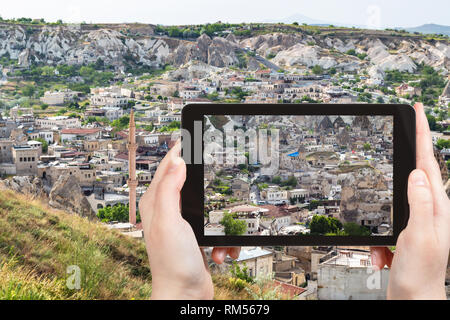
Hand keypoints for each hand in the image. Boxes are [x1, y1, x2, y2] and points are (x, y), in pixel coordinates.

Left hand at [139, 141, 239, 299]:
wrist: (185, 295)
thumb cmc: (172, 263)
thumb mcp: (170, 221)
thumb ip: (170, 190)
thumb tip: (177, 161)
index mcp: (155, 203)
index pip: (168, 166)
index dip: (180, 149)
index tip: (191, 135)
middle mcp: (166, 211)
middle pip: (189, 182)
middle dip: (206, 184)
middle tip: (218, 175)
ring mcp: (182, 224)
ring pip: (206, 204)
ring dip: (218, 217)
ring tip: (220, 234)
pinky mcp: (195, 236)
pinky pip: (214, 226)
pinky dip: (222, 237)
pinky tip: (220, 250)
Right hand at [371, 103, 449, 299]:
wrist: (415, 300)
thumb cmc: (421, 274)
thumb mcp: (419, 236)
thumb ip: (420, 204)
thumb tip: (417, 173)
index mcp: (436, 206)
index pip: (428, 163)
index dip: (423, 134)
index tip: (418, 111)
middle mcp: (430, 209)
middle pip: (417, 171)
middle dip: (410, 151)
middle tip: (406, 127)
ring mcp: (418, 220)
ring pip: (397, 196)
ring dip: (386, 202)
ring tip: (385, 219)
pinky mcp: (406, 231)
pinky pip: (387, 221)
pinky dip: (377, 239)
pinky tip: (381, 256)